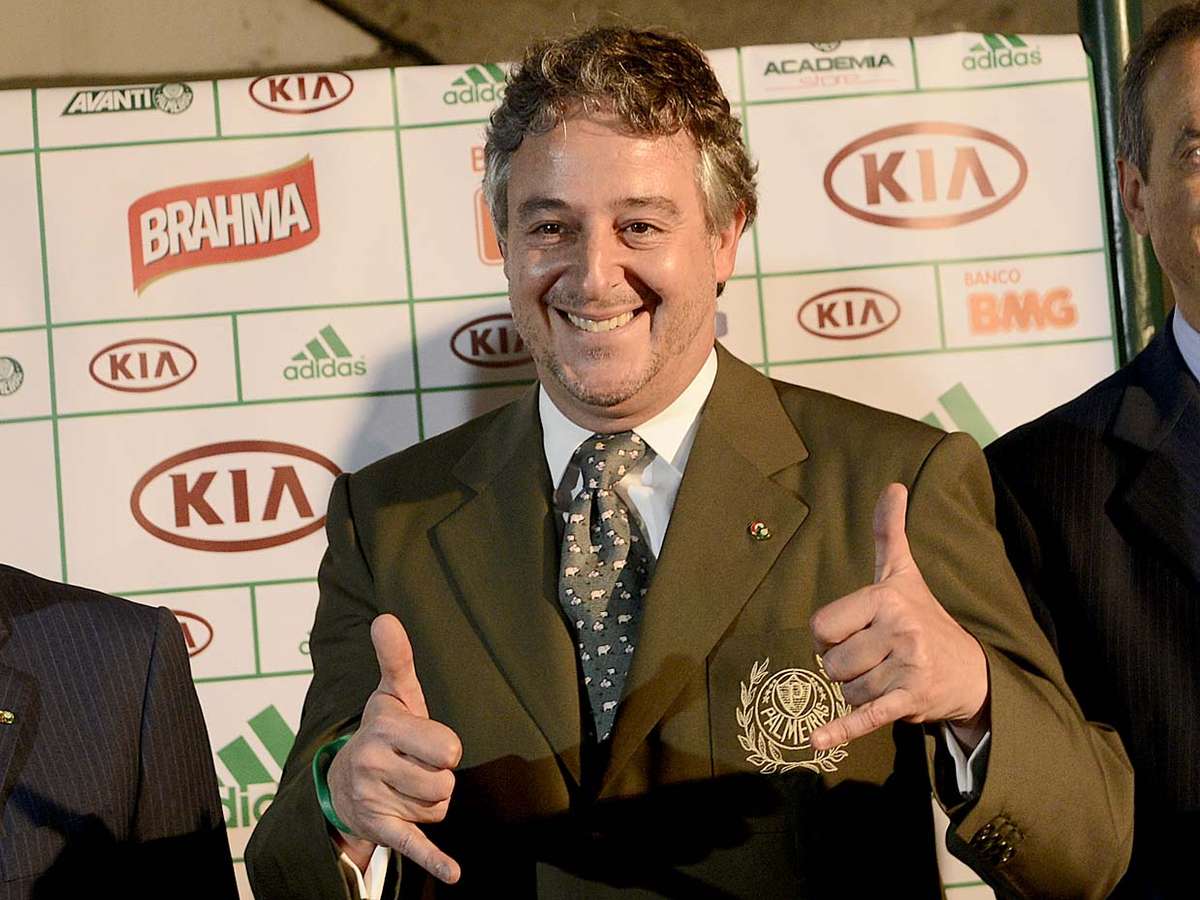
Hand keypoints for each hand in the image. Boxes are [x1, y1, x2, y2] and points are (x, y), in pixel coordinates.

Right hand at [326, 614, 462, 882]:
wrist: (342, 782)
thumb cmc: (383, 732)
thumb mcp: (391, 695)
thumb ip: (396, 658)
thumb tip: (386, 617)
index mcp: (385, 727)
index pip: (449, 747)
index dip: (446, 748)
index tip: (428, 743)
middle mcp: (374, 762)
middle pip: (446, 781)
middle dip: (440, 776)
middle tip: (418, 766)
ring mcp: (376, 798)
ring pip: (440, 807)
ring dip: (432, 801)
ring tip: (407, 786)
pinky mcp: (381, 829)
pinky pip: (414, 845)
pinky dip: (435, 860)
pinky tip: (454, 873)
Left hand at [809, 483, 989, 751]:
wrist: (972, 672)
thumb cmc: (926, 619)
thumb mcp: (905, 574)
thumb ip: (890, 532)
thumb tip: (893, 485)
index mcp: (887, 598)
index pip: (821, 627)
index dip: (830, 638)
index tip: (856, 634)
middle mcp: (899, 629)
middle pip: (831, 663)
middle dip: (845, 668)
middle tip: (875, 660)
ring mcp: (906, 666)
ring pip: (845, 690)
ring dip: (857, 692)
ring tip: (885, 679)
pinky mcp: (910, 700)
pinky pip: (865, 716)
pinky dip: (840, 731)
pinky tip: (816, 741)